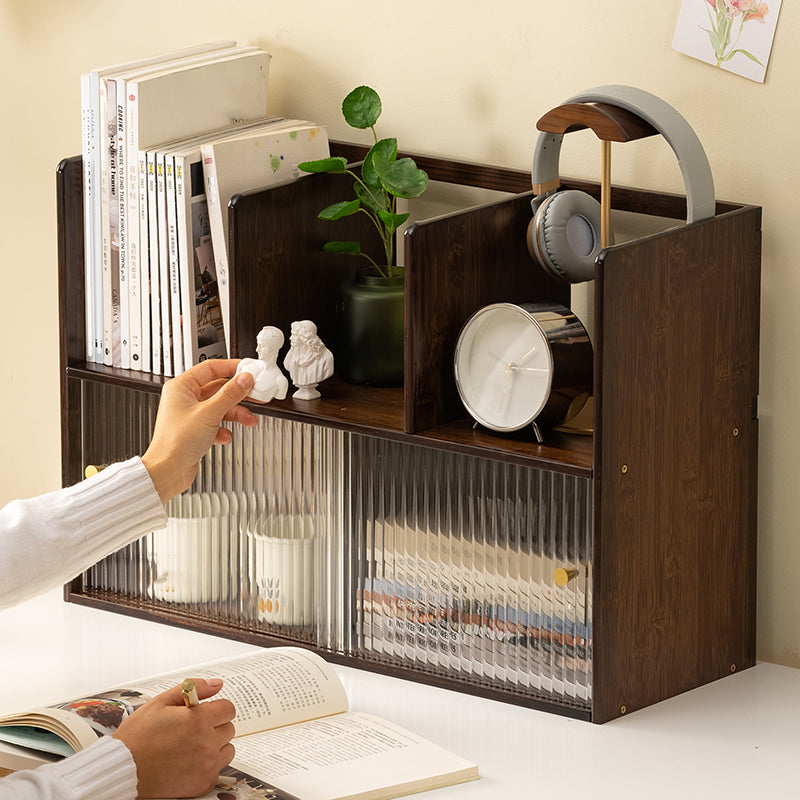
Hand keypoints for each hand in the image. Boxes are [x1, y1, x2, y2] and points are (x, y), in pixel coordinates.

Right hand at [113, 678, 235, 798]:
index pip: (228, 709)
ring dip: (215, 746)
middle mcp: (207, 743)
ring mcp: (206, 766)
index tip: (204, 713)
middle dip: (214, 726)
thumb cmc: (138, 737)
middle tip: (193, 730)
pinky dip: (208, 766)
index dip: (216, 709)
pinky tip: (189, 762)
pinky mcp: (203, 784)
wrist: (123, 770)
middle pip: (228, 729)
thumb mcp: (161, 703)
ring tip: (192, 746)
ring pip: (226, 750)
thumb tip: (216, 684)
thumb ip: (193, 688)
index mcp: (199, 720)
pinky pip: (217, 770)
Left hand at [142, 360, 256, 502]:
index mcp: (182, 387)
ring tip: (248, 420)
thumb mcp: (210, 413)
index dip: (232, 368)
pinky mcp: (195, 430)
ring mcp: (190, 414)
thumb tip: (244, 379)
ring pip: (220, 406)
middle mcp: (185, 398)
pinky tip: (226, 435)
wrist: (168, 471)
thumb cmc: (176, 442)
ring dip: (235, 413)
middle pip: (218, 388)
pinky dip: (224, 428)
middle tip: (255, 394)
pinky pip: (216, 423)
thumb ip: (230, 394)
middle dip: (238, 395)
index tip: (249, 370)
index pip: (211, 368)